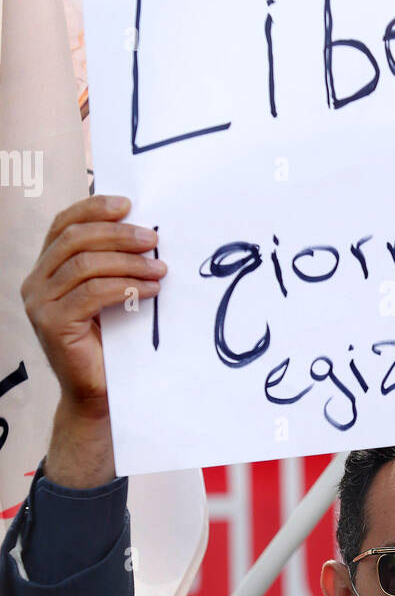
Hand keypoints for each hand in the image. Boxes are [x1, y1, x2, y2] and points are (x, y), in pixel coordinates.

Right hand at [21, 194, 165, 416]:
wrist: (97, 391)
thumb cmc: (109, 340)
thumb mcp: (109, 293)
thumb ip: (111, 263)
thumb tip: (144, 229)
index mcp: (46, 268)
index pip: (64, 224)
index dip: (94, 208)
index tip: (128, 204)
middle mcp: (35, 282)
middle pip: (75, 239)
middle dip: (118, 234)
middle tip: (152, 239)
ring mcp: (39, 303)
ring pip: (84, 264)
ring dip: (127, 262)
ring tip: (159, 269)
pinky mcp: (52, 324)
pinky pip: (91, 293)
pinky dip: (124, 286)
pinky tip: (149, 289)